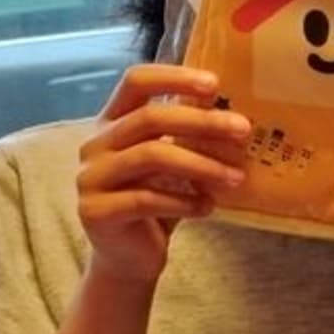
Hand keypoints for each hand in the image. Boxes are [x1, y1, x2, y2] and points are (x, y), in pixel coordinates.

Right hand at [77, 65, 250, 285]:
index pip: (135, 82)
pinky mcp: (95, 211)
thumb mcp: (173, 163)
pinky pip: (147, 199)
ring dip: (202, 165)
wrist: (129, 257)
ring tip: (236, 178)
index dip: (173, 77)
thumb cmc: (157, 201)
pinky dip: (184, 201)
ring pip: (151, 157)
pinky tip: (208, 207)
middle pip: (150, 118)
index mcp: (112, 122)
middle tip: (243, 130)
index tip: (215, 84)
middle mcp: (95, 144)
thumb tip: (236, 113)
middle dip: (202, 122)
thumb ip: (189, 137)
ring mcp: (90, 177)